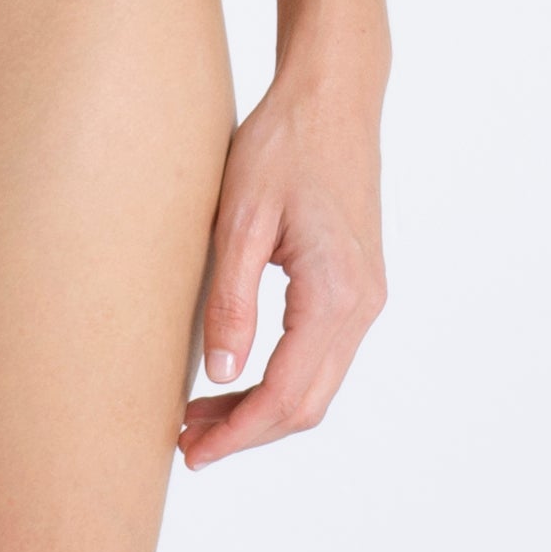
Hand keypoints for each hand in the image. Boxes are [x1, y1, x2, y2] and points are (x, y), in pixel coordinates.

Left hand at [179, 68, 385, 470]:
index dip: (238, 435)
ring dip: (261, 411)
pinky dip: (279, 382)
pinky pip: (321, 358)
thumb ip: (232, 300)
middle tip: (184, 442)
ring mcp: (366, 299)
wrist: (334, 98)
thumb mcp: (240, 220)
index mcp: (336, 294)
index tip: (192, 453)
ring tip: (198, 416)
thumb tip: (220, 373)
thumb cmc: (284, 145)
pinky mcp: (357, 288)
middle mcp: (363, 306)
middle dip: (246, 433)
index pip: (287, 395)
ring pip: (316, 387)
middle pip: (307, 405)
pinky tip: (235, 378)